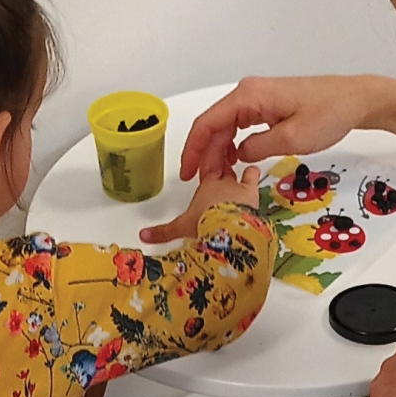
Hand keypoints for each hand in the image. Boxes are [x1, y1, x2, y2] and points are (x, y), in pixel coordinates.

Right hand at [139, 166, 262, 244]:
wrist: (228, 227)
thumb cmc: (206, 221)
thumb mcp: (182, 227)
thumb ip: (163, 232)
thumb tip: (143, 236)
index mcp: (205, 186)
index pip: (204, 168)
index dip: (202, 164)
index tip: (201, 163)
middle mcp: (222, 183)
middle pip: (219, 165)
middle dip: (218, 162)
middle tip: (218, 160)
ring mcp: (238, 187)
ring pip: (236, 169)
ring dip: (234, 167)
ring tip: (233, 165)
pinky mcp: (252, 193)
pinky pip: (252, 175)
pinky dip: (252, 173)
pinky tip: (253, 170)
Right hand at [178, 75, 377, 182]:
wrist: (355, 100)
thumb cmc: (328, 114)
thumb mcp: (291, 139)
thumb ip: (257, 148)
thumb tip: (238, 155)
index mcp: (249, 96)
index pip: (208, 123)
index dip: (193, 150)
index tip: (187, 173)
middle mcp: (248, 93)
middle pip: (214, 125)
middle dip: (206, 155)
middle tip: (205, 183)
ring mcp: (258, 98)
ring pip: (226, 126)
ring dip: (219, 151)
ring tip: (218, 177)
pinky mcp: (268, 105)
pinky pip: (240, 124)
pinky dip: (233, 143)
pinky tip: (234, 161)